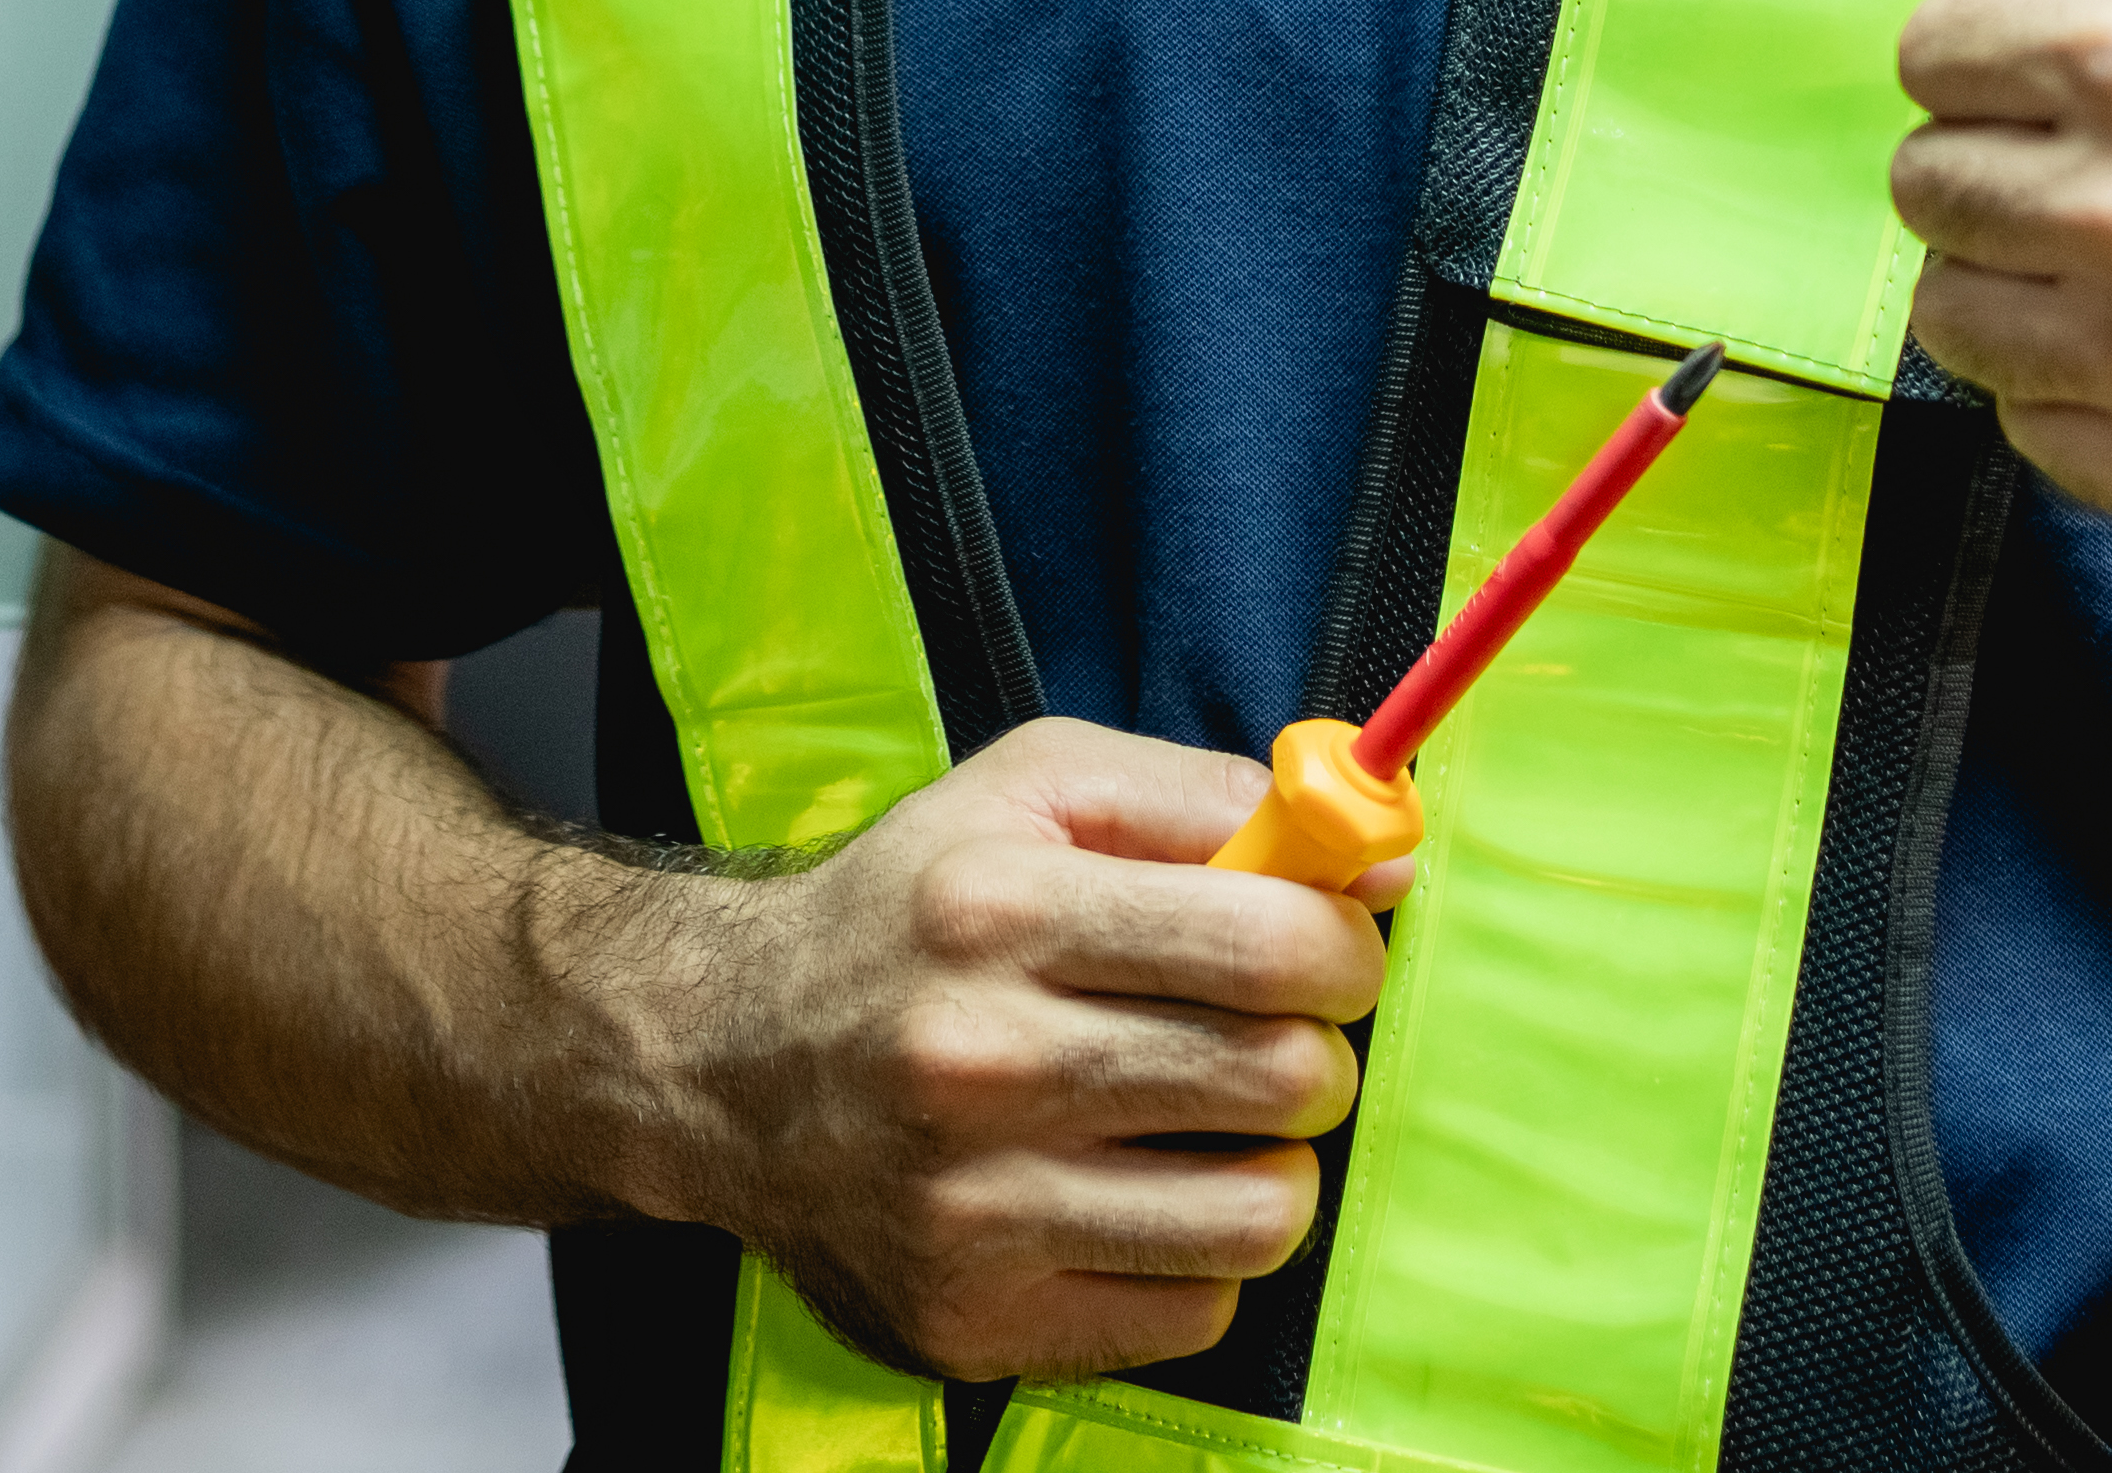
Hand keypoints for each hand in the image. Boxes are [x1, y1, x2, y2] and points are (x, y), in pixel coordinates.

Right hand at [609, 716, 1389, 1383]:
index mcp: (1001, 911)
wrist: (723, 1065)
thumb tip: (1387, 857)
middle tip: (1259, 1035)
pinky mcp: (975, 1321)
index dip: (1343, 948)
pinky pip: (1196, 1313)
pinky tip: (1132, 1198)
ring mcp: (974, 1208)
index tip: (1324, 951)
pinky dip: (1193, 1256)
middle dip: (1309, 1051)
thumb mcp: (1036, 789)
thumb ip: (1214, 796)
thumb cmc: (911, 914)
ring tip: (1200, 1124)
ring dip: (1266, 1164)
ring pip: (1263, 1215)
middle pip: (1285, 1080)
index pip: (1276, 946)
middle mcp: (981, 1063)